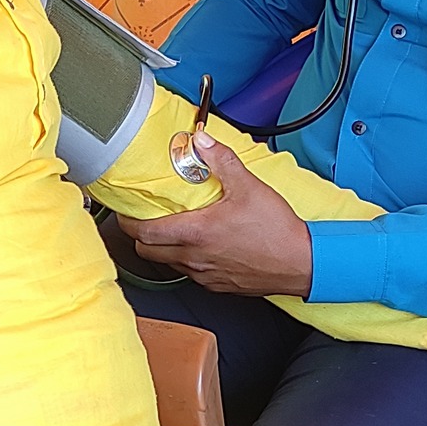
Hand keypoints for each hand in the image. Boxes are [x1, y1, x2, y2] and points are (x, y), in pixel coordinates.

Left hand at [119, 135, 312, 298]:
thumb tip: (201, 140)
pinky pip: (191, 274)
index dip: (127, 222)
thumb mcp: (248, 186)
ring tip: (174, 230)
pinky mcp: (218, 286)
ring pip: (169, 264)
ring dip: (164, 248)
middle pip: (148, 252)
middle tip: (144, 220)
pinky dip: (187, 260)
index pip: (144, 233)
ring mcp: (205, 275)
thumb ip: (221, 160)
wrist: (301, 263)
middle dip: (140, 236)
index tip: (125, 211)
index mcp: (196, 233)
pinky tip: (201, 246)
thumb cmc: (277, 230)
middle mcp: (195, 258)